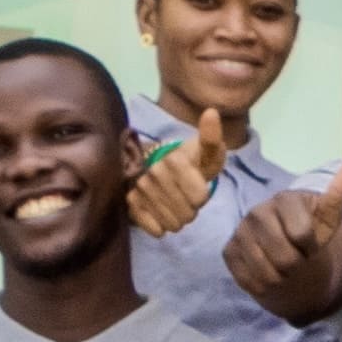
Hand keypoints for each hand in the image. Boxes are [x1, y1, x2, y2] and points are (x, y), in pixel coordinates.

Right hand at [122, 102, 240, 242]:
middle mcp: (154, 173)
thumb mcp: (207, 152)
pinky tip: (159, 212)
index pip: (200, 198)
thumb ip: (211, 138)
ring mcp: (140, 189)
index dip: (202, 195)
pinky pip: (155, 230)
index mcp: (173, 159)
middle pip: (188, 214)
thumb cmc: (191, 162)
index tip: (196, 184)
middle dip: (190, 208)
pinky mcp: (130, 204)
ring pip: (173, 224)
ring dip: (177, 218)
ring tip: (172, 202)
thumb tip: (212, 112)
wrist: (159, 168)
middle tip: (184, 195)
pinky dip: (161, 226)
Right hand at [226, 154, 341, 318]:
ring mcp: (240, 231)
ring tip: (283, 264)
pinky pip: (250, 280)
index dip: (311, 246)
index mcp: (284, 199)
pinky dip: (263, 284)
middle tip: (297, 256)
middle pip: (285, 259)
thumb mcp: (330, 215)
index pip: (301, 235)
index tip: (310, 241)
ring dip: (281, 277)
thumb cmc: (311, 230)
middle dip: (297, 264)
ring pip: (267, 273)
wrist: (287, 247)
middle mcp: (257, 211)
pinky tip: (267, 270)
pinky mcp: (228, 251)